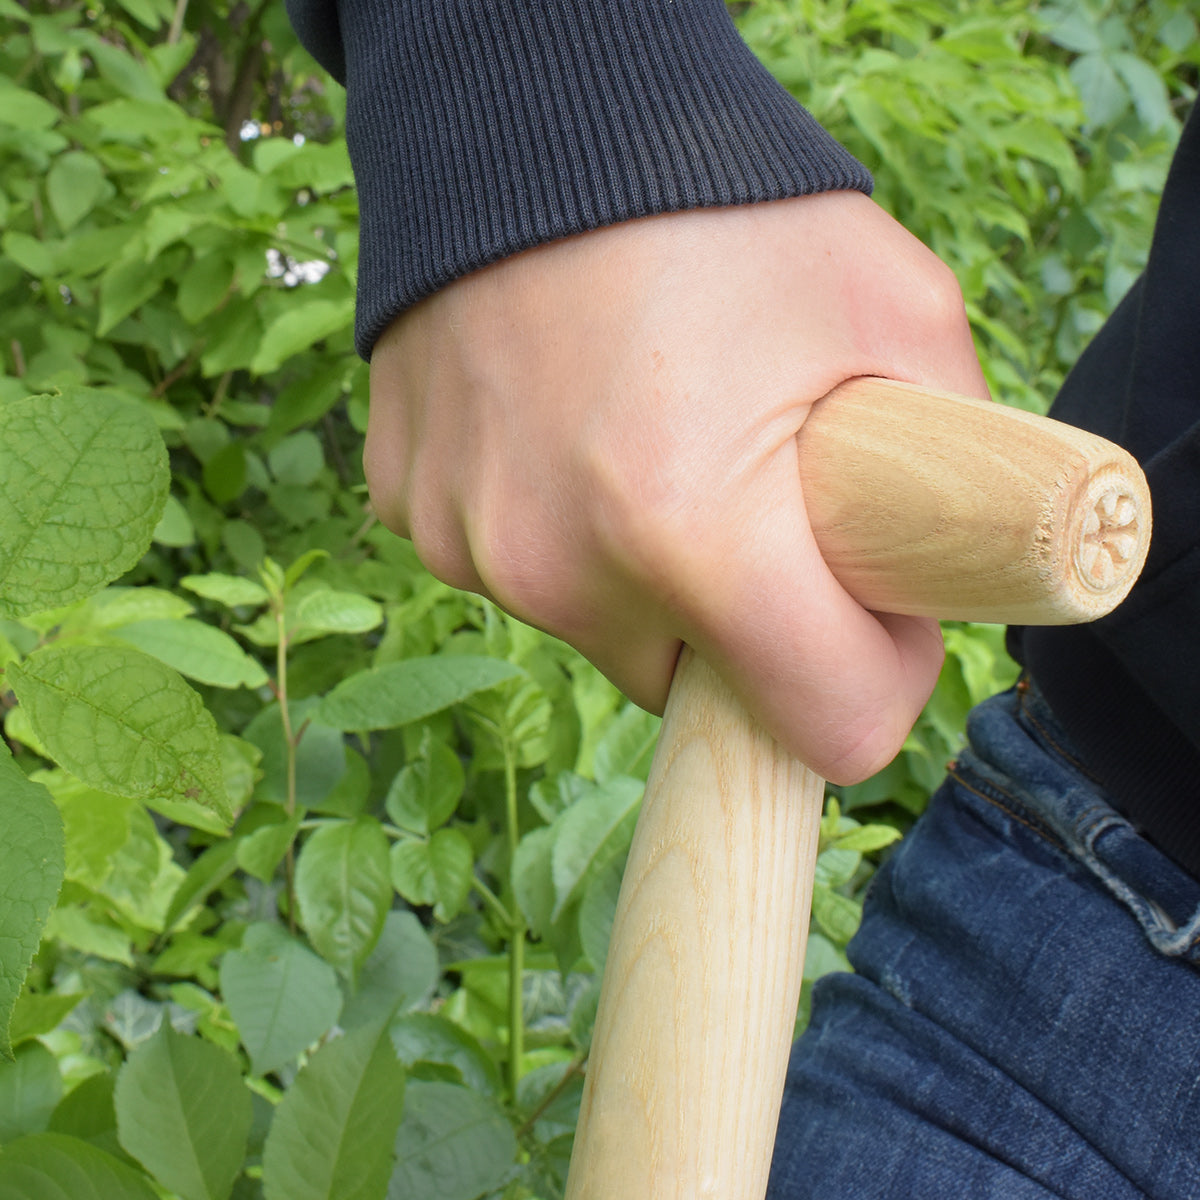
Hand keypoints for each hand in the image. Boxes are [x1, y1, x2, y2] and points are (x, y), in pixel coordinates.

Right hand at [365, 191, 987, 784]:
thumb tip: (937, 576)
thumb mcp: (896, 310)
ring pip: (609, 631)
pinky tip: (568, 430)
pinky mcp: (416, 518)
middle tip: (752, 496)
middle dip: (746, 624)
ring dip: (647, 578)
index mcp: (695, 532)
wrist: (525, 118)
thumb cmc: (720, 205)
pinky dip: (561, 532)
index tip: (873, 602)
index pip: (831, 729)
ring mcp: (472, 547)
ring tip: (652, 443)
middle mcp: (561, 568)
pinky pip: (523, 571)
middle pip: (705, 687)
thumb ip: (955, 462)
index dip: (877, 673)